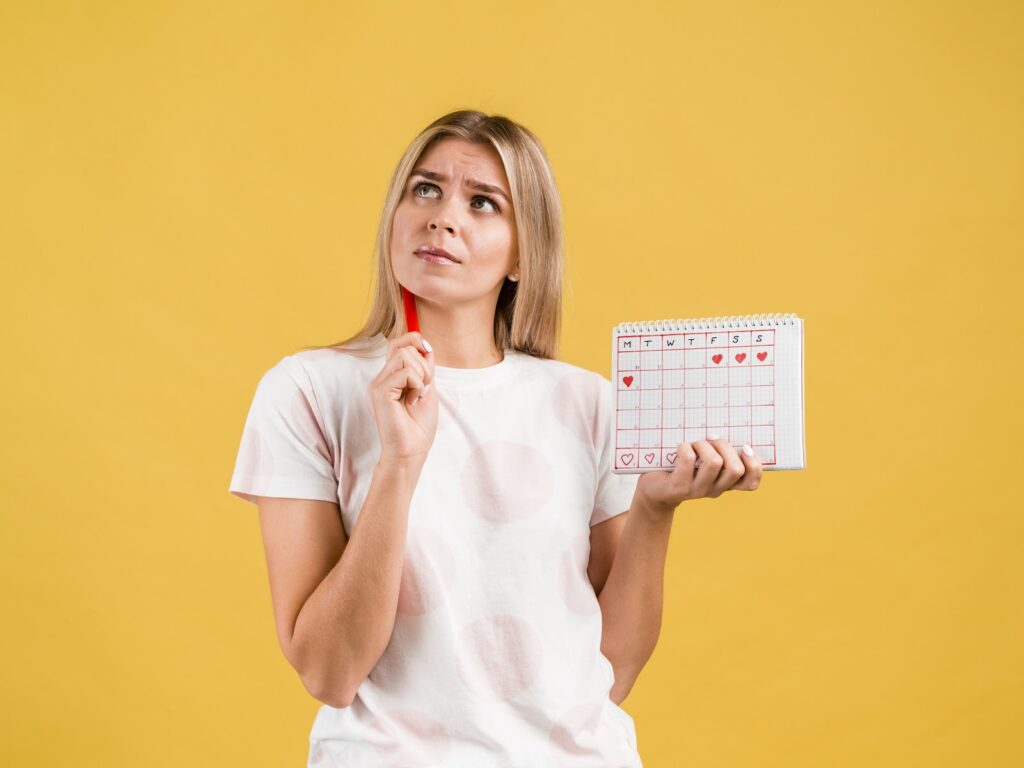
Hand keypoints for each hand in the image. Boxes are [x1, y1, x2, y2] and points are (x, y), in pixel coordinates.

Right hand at [369, 332, 437, 464]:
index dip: (415, 340)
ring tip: (418, 395)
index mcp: (392, 376)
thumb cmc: (418, 427)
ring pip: (405, 355)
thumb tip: (425, 345)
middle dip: (424, 364)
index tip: (428, 355)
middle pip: (404, 346)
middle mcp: (382, 377)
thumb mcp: (427, 389)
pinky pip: (406, 372)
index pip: (398, 343)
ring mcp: (379, 384)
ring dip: (421, 374)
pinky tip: (413, 401)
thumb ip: (425, 368)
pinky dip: (417, 385)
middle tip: (424, 388)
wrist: (411, 452)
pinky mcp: (380, 391)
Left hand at [634, 436, 762, 513]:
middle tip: (711, 438)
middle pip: (735, 469)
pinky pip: (688, 459)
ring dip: (704, 445)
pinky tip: (680, 447)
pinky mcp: (678, 486)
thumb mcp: (702, 461)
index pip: (751, 482)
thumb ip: (718, 450)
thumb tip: (726, 424)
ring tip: (694, 443)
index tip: (745, 447)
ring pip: (714, 463)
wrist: (654, 488)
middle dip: (725, 447)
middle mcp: (714, 489)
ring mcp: (697, 490)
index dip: (754, 465)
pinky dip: (685, 447)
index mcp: (725, 483)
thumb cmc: (681, 467)